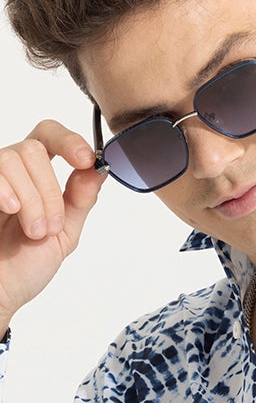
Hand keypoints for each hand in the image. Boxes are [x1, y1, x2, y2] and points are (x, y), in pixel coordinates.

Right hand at [0, 121, 104, 333]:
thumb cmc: (25, 266)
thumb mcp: (63, 234)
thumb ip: (80, 201)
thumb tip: (99, 168)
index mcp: (35, 176)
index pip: (50, 136)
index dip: (69, 140)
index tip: (85, 160)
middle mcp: (11, 172)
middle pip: (34, 148)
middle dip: (50, 190)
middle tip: (50, 226)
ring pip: (13, 159)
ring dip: (31, 199)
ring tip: (32, 231)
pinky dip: (7, 191)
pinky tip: (11, 212)